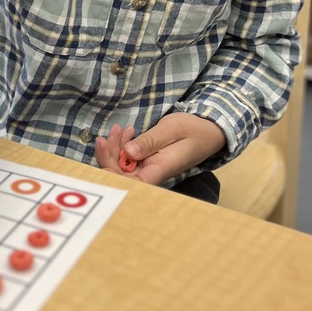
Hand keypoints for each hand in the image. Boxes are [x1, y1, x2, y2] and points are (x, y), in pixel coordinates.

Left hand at [95, 115, 225, 184]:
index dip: (112, 172)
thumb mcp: (171, 129)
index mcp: (160, 169)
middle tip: (109, 133)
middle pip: (121, 174)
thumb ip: (150, 141)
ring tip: (119, 128)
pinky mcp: (147, 161)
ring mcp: (149, 168)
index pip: (131, 182)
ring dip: (115, 147)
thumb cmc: (193, 129)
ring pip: (122, 165)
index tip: (103, 151)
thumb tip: (128, 153)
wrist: (208, 130)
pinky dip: (122, 145)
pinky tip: (125, 132)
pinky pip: (129, 159)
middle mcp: (152, 173)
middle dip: (109, 154)